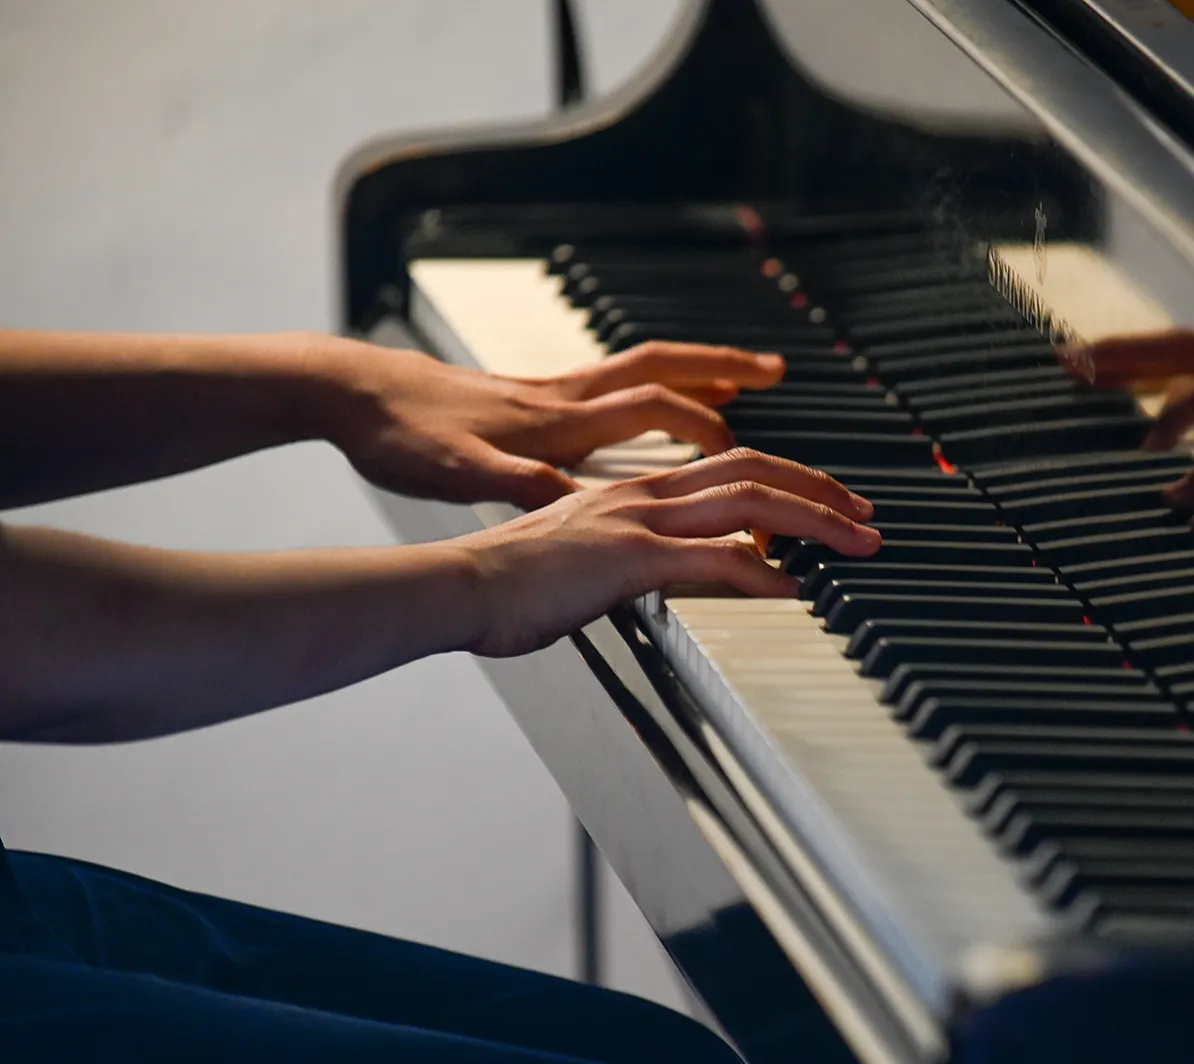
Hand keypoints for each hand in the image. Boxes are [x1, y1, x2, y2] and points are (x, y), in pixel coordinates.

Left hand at [319, 339, 785, 509]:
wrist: (350, 390)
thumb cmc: (401, 433)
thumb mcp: (459, 474)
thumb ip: (523, 487)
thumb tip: (578, 501)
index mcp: (556, 421)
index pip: (655, 410)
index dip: (707, 430)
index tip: (748, 454)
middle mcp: (563, 398)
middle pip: (663, 368)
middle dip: (724, 367)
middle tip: (777, 371)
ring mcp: (549, 392)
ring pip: (642, 368)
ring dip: (697, 368)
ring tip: (743, 376)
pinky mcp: (530, 397)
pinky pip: (614, 382)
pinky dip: (654, 384)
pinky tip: (657, 402)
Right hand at [453, 449, 878, 656]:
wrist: (455, 588)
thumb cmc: (508, 585)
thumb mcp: (584, 561)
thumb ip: (632, 562)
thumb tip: (668, 580)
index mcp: (635, 491)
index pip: (732, 468)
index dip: (790, 481)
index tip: (830, 503)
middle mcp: (643, 494)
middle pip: (755, 471)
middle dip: (822, 492)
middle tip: (868, 518)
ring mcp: (637, 521)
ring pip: (748, 504)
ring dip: (814, 523)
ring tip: (856, 544)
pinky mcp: (626, 558)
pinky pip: (712, 560)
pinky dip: (763, 576)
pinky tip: (795, 592)